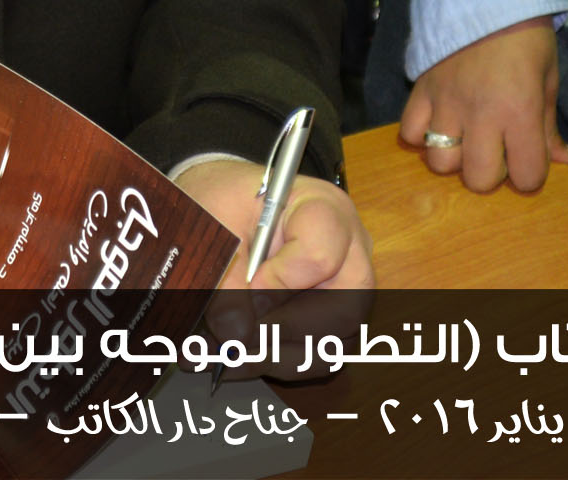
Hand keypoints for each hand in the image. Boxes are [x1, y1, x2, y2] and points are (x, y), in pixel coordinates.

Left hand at [175, 158, 372, 377]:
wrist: (228, 206)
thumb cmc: (228, 204)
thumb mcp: (219, 229)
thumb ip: (225, 278)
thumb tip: (235, 335)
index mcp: (324, 211)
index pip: (320, 256)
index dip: (279, 283)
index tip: (244, 288)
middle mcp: (348, 253)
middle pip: (342, 311)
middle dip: (282, 334)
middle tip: (234, 342)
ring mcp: (346, 290)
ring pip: (333, 344)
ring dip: (276, 357)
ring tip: (227, 358)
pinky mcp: (332, 319)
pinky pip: (318, 355)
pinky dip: (276, 362)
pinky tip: (236, 359)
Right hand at [398, 16, 567, 193]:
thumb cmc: (526, 36)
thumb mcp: (548, 78)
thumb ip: (549, 125)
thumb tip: (564, 159)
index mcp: (520, 111)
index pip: (527, 176)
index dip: (531, 174)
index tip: (529, 156)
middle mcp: (481, 114)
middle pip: (478, 179)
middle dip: (491, 172)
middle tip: (496, 148)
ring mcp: (446, 102)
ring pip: (440, 162)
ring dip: (455, 156)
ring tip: (464, 137)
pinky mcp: (421, 89)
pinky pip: (410, 132)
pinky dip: (423, 134)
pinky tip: (438, 121)